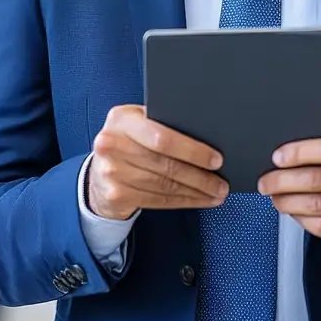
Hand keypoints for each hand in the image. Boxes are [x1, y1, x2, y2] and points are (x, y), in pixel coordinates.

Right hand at [87, 105, 228, 219]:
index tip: (216, 159)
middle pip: (166, 164)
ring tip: (216, 193)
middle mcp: (112, 144)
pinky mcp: (116, 195)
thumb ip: (162, 123)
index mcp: (122, 119)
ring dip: (196, 192)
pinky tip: (198, 200)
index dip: (192, 150)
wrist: (98, 171)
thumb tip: (206, 135)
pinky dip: (183, 201)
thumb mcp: (138, 123)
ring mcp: (112, 172)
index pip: (162, 137)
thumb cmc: (127, 142)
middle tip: (221, 182)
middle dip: (200, 176)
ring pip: (165, 185)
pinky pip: (158, 200)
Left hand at [258, 140, 320, 261]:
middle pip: (318, 180)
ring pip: (317, 206)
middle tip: (267, 182)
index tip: (278, 158)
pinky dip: (303, 220)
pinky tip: (295, 214)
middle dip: (284, 181)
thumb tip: (290, 160)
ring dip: (288, 203)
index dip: (299, 153)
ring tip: (276, 199)